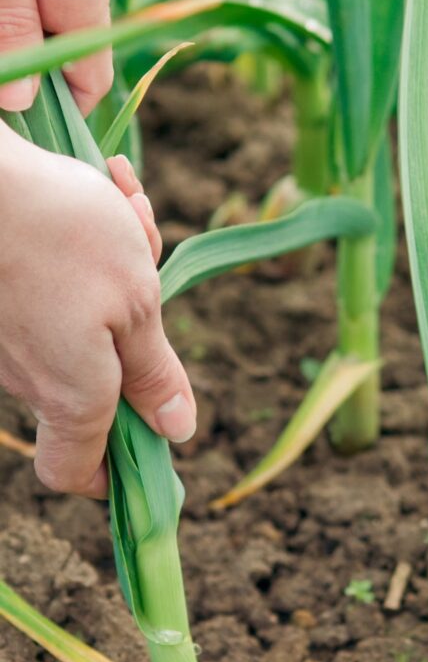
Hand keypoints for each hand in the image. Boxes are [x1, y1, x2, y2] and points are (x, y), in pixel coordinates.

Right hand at [0, 125, 196, 497]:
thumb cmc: (65, 237)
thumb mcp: (135, 302)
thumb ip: (153, 371)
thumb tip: (176, 431)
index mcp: (72, 395)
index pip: (74, 472)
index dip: (107, 474)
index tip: (142, 443)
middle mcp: (27, 376)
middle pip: (92, 381)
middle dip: (136, 327)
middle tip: (150, 260)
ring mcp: (3, 337)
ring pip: (78, 320)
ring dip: (117, 268)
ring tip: (127, 209)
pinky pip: (51, 285)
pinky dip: (81, 245)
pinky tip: (103, 187)